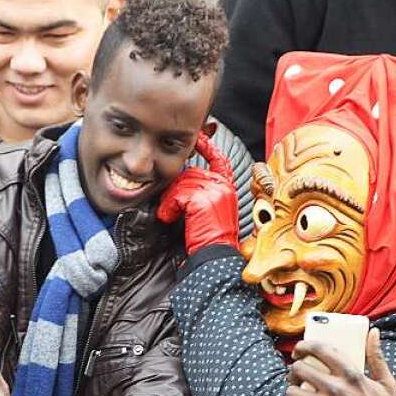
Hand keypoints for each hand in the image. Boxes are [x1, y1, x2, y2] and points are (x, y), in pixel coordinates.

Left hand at [157, 132, 238, 254]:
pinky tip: (169, 217)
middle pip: (191, 173)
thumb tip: (181, 178)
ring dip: (170, 200)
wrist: (215, 256)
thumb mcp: (209, 210)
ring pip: (182, 183)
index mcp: (227, 188)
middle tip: (170, 206)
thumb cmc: (209, 238)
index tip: (198, 138)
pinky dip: (168, 207)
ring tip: (169, 215)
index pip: (218, 159)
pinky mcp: (203, 200)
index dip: (207, 147)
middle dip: (176, 188)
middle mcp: (224, 186)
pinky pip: (177, 195)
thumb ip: (201, 192)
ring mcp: (215, 192)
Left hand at [284, 329, 395, 395]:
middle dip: (293, 373)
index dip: (303, 346)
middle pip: (298, 369)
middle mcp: (337, 389)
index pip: (320, 349)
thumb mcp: (387, 383)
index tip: (299, 351)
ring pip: (291, 393)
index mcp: (352, 375)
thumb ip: (377, 357)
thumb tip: (374, 332)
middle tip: (296, 380)